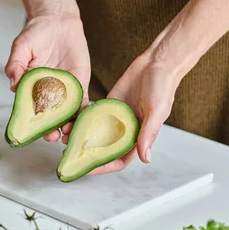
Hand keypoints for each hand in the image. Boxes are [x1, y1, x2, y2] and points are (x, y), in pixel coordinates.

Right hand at [5, 13, 90, 141]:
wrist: (57, 19)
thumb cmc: (37, 32)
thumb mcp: (21, 46)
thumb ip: (16, 64)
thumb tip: (13, 84)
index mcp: (31, 87)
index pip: (32, 111)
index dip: (34, 124)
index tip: (35, 132)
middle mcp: (48, 92)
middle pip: (50, 117)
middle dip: (52, 130)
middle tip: (53, 137)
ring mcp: (65, 90)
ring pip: (67, 114)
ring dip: (69, 126)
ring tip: (69, 133)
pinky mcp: (80, 84)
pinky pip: (83, 102)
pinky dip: (84, 113)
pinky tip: (84, 122)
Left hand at [63, 53, 180, 174]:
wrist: (157, 62)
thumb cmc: (163, 87)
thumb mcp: (156, 111)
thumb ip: (149, 134)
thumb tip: (145, 159)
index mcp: (137, 137)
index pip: (118, 160)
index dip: (103, 166)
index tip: (87, 168)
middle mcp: (124, 131)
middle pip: (103, 151)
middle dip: (87, 156)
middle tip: (70, 157)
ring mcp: (114, 119)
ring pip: (95, 135)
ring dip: (81, 139)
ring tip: (65, 140)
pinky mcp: (107, 105)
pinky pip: (92, 116)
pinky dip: (81, 121)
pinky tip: (69, 122)